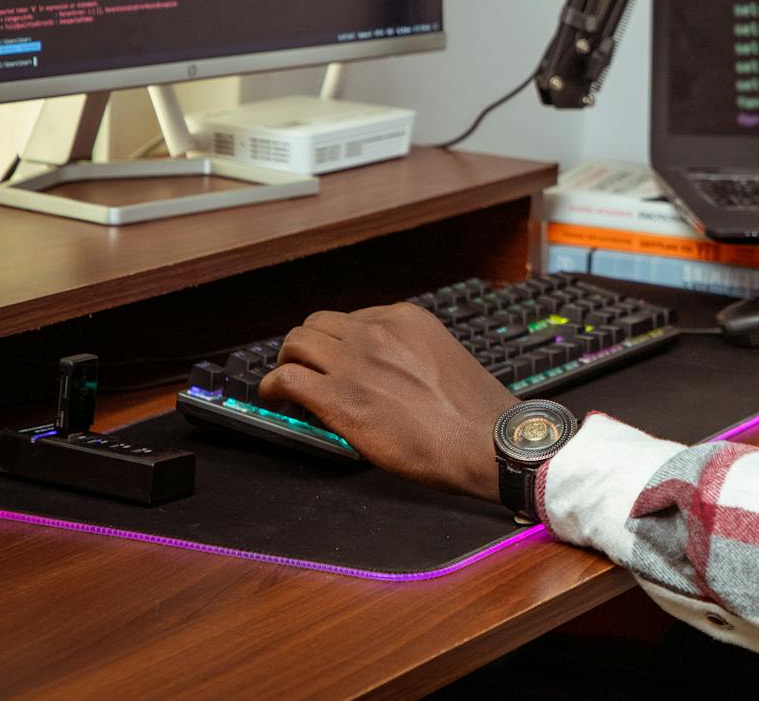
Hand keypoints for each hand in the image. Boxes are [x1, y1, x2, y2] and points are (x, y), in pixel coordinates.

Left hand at [259, 301, 516, 498]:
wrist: (485, 441)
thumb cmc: (474, 414)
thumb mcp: (443, 359)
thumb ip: (409, 355)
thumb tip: (385, 375)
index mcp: (405, 319)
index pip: (353, 318)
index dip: (339, 343)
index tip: (337, 362)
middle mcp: (377, 331)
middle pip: (317, 324)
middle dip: (307, 346)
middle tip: (307, 370)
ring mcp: (355, 362)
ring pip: (296, 342)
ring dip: (287, 361)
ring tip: (287, 384)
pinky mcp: (339, 398)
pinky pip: (287, 378)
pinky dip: (273, 386)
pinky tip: (275, 398)